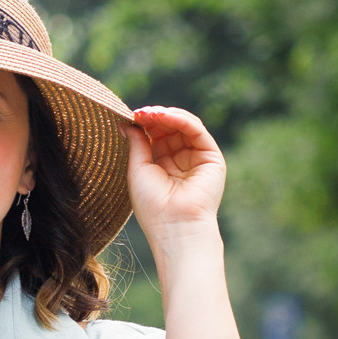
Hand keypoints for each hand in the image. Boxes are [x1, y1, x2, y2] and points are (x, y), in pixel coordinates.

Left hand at [127, 105, 224, 243]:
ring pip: (184, 126)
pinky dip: (181, 119)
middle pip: (170, 128)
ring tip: (150, 114)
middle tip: (140, 113)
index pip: (156, 136)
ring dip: (167, 116)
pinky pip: (197, 131)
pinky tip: (165, 116)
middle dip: (155, 118)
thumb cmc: (153, 205)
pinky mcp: (212, 158)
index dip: (145, 124)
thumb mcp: (138, 169)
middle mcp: (182, 160)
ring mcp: (197, 158)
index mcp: (164, 166)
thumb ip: (136, 143)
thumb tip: (126, 121)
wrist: (174, 226)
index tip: (132, 116)